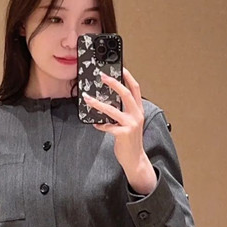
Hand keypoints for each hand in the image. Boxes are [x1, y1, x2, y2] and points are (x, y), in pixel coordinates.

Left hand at [82, 67, 156, 194]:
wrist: (135, 159)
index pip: (135, 89)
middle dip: (113, 83)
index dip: (128, 77)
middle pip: (126, 94)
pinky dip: (100, 125)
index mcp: (139, 110)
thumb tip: (107, 103)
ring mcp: (131, 124)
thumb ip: (123, 113)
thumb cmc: (130, 141)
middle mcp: (137, 115)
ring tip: (87, 98)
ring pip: (112, 110)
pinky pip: (107, 126)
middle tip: (102, 76)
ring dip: (98, 103)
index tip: (120, 67)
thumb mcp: (129, 124)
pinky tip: (95, 124)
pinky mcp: (123, 134)